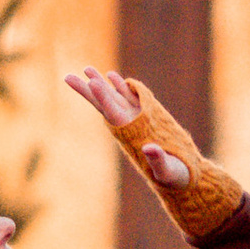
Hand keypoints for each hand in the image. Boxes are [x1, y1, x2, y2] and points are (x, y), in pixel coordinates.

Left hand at [65, 68, 186, 187]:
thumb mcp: (167, 171)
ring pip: (114, 98)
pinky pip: (129, 99)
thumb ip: (157, 160)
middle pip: (104, 105)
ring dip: (101, 84)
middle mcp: (129, 127)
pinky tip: (112, 77)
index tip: (92, 83)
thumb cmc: (174, 177)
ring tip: (86, 69)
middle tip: (67, 77)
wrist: (181, 179)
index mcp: (131, 137)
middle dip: (88, 90)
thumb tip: (150, 148)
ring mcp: (136, 121)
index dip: (103, 99)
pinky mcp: (147, 118)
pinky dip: (121, 87)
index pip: (113, 114)